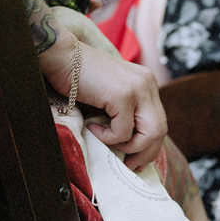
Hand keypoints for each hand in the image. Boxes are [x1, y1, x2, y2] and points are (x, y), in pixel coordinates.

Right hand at [78, 45, 167, 169]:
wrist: (59, 55)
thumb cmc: (78, 78)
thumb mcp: (110, 96)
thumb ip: (126, 113)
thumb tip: (133, 148)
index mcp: (146, 83)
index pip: (159, 121)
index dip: (150, 145)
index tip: (136, 159)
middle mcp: (147, 84)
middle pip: (160, 130)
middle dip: (146, 153)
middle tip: (129, 165)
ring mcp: (138, 88)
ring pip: (150, 134)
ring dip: (129, 147)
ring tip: (107, 141)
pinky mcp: (123, 95)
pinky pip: (124, 132)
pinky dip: (108, 137)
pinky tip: (92, 126)